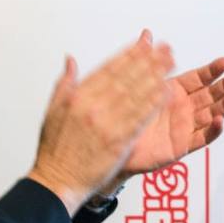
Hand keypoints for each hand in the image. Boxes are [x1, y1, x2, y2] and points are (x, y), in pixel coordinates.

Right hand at [29, 36, 173, 214]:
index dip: (129, 54)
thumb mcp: (53, 110)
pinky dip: (154, 103)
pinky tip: (167, 92)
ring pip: (136, 94)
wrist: (58, 180)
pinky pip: (141, 118)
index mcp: (79, 96)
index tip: (144, 42)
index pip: (109, 69)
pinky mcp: (119, 141)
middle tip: (165, 48)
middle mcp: (94, 107)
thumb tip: (71, 61)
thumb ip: (66, 82)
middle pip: (126, 77)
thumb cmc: (55, 149)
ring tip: (170, 63)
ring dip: (156, 76)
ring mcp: (108, 124)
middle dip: (148, 60)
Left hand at [117, 54, 223, 180]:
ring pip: (211, 114)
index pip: (199, 78)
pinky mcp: (182, 145)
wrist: (112, 142)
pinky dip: (213, 130)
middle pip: (210, 95)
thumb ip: (146, 59)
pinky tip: (219, 120)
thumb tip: (147, 34)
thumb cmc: (125, 112)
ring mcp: (185, 126)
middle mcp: (183, 107)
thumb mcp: (136, 82)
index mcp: (174, 90)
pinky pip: (202, 137)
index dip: (212, 70)